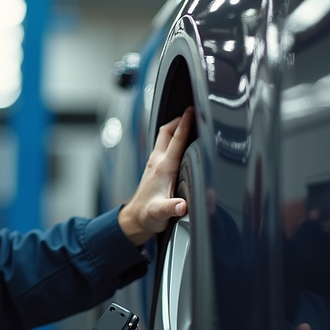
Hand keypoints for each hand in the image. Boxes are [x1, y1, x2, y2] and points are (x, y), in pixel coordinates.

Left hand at [118, 107, 193, 245]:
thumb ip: (173, 208)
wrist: (135, 219)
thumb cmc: (148, 215)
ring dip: (176, 127)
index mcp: (164, 168)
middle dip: (180, 119)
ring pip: (164, 137)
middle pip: (167, 131)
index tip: (194, 110)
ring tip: (187, 122)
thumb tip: (182, 206)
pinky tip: (179, 143)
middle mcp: (158, 162)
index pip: (177, 140)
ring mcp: (155, 164)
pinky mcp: (154, 169)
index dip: (186, 123)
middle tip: (192, 112)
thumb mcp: (162, 213)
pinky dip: (173, 139)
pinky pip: (164, 146)